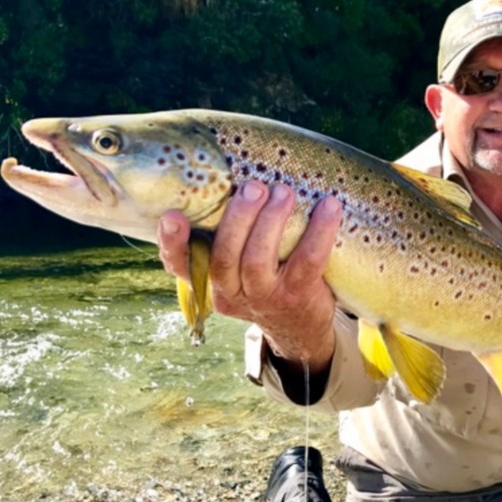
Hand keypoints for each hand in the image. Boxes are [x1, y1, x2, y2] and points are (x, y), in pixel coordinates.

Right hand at [157, 180, 342, 376]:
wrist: (299, 327)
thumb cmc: (265, 279)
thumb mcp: (238, 266)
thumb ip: (230, 233)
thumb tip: (236, 174)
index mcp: (209, 280)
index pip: (180, 264)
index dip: (172, 242)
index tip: (172, 216)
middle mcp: (230, 292)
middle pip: (224, 256)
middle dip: (238, 217)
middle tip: (253, 187)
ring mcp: (263, 298)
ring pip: (258, 260)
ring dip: (271, 220)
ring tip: (283, 191)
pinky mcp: (297, 297)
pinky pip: (307, 262)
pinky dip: (319, 231)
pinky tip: (329, 207)